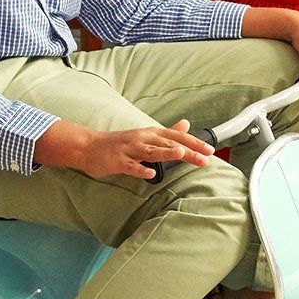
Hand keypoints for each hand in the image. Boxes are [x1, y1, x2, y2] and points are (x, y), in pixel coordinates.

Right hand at [77, 120, 213, 179]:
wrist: (88, 146)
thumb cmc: (120, 143)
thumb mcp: (146, 135)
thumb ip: (167, 133)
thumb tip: (187, 124)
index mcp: (151, 133)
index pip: (177, 137)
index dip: (194, 143)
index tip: (211, 150)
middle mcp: (142, 138)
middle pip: (169, 144)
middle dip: (188, 151)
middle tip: (206, 158)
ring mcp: (129, 149)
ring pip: (150, 151)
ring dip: (166, 153)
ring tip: (181, 155)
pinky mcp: (117, 161)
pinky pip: (130, 166)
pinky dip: (140, 169)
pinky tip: (150, 174)